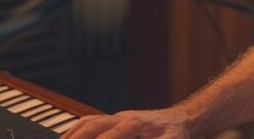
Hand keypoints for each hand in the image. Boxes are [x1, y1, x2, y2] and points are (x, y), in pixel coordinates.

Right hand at [61, 107, 194, 138]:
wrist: (181, 120)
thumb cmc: (176, 133)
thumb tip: (123, 137)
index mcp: (135, 123)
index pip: (108, 136)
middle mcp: (123, 117)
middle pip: (92, 125)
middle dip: (76, 138)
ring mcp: (118, 117)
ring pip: (88, 122)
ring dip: (72, 135)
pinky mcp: (115, 121)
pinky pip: (90, 122)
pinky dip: (76, 131)